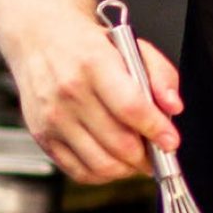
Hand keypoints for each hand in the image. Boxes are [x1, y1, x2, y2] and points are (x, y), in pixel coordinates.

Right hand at [15, 13, 181, 184]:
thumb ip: (161, 74)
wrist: (39, 38)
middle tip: (157, 152)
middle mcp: (70, 92)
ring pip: (100, 163)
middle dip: (146, 155)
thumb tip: (172, 107)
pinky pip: (78, 171)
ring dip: (127, 168)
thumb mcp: (131, 45)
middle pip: (118, 142)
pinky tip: (113, 162)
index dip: (156, 130)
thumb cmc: (87, 44)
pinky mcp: (43, 136)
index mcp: (95, 63)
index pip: (131, 107)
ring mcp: (54, 117)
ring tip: (137, 159)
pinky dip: (103, 174)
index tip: (171, 141)